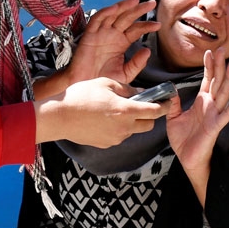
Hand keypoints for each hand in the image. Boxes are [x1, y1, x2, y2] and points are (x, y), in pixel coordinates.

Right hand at [34, 77, 175, 148]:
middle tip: (142, 105)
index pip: (155, 111)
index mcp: (126, 110)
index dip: (165, 106)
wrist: (59, 117)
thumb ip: (127, 89)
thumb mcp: (106, 83)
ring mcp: (115, 138)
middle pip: (148, 125)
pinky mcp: (106, 144)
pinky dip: (119, 128)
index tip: (169, 101)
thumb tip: (140, 92)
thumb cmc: (81, 96)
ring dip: (132, 122)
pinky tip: (105, 119)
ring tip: (117, 110)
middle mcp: (124, 127)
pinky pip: (119, 136)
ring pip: (133, 131)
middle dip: (149, 116)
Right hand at [65, 0, 159, 84]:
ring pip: (113, 15)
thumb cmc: (103, 81)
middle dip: (139, 9)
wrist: (85, 87)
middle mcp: (112, 35)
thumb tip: (147, 50)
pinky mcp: (89, 35)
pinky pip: (96, 20)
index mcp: (121, 43)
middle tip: (152, 3)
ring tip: (136, 1)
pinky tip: (115, 8)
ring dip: (124, 6)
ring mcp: (101, 33)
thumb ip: (137, 64)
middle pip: (127, 18)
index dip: (146, 26)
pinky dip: (105, 12)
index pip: (136, 29)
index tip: (158, 25)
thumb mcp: (125, 74)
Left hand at [166, 48, 228, 204]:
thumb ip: (174, 104)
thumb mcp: (173, 118)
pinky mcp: (216, 126)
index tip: (209, 52)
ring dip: (228, 78)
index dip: (208, 66)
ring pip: (223, 93)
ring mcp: (214, 115)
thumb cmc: (183, 140)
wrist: (187, 159)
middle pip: (217, 81)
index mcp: (201, 102)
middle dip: (219, 65)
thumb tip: (171, 91)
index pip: (207, 80)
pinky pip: (226, 113)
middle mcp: (210, 106)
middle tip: (221, 49)